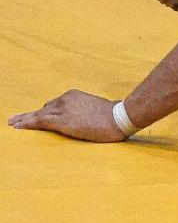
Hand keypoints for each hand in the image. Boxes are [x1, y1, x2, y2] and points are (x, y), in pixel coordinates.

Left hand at [8, 90, 127, 141]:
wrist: (119, 117)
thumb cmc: (113, 115)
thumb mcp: (96, 108)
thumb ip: (84, 110)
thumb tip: (83, 118)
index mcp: (73, 95)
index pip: (53, 104)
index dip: (42, 111)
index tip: (33, 115)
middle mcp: (65, 100)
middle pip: (43, 108)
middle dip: (30, 115)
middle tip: (15, 119)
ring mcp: (63, 110)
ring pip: (38, 114)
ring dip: (24, 119)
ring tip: (13, 123)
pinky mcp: (62, 122)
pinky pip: (39, 122)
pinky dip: (27, 124)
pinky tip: (18, 127)